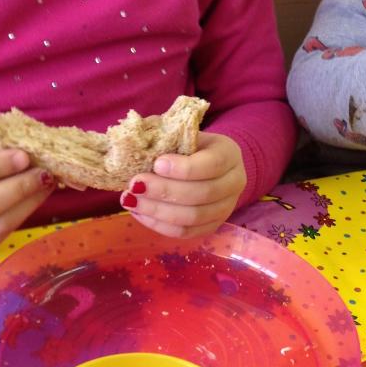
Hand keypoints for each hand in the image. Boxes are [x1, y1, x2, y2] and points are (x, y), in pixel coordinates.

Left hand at [119, 132, 245, 238]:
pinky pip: (185, 232)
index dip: (184, 168)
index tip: (156, 164)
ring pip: (193, 217)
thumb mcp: (185, 134)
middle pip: (202, 194)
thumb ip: (167, 137)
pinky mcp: (212, 226)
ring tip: (131, 200)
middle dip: (164, 191)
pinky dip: (159, 225)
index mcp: (229, 154)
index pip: (212, 165)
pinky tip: (140, 213)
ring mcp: (226, 208)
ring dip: (157, 210)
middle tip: (135, 185)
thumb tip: (137, 143)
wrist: (210, 163)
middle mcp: (234, 183)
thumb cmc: (192, 146)